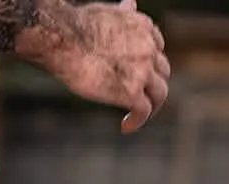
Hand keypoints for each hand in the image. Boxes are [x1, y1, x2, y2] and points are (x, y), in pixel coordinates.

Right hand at [20, 0, 170, 133]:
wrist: (65, 38)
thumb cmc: (77, 24)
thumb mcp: (108, 11)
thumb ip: (122, 12)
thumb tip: (130, 2)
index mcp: (144, 27)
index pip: (157, 48)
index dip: (149, 64)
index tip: (137, 76)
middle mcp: (149, 47)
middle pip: (162, 72)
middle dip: (152, 86)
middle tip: (139, 100)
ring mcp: (143, 70)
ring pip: (159, 93)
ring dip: (151, 107)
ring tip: (136, 117)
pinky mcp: (131, 91)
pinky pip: (144, 110)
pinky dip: (138, 121)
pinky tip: (126, 127)